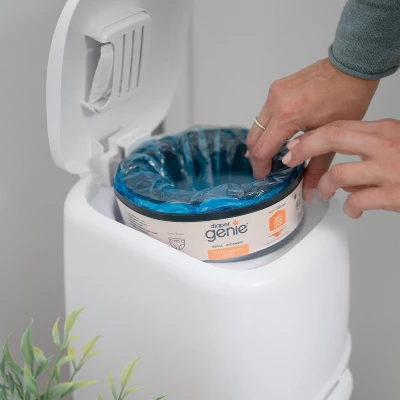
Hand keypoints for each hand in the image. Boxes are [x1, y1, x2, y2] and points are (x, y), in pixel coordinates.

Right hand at [246, 58, 378, 200]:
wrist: (352, 65)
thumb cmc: (347, 97)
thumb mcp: (332, 137)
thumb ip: (316, 167)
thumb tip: (308, 191)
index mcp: (287, 116)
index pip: (262, 150)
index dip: (260, 167)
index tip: (265, 177)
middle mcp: (275, 103)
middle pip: (253, 139)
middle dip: (257, 157)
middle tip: (267, 170)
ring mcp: (274, 93)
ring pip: (256, 126)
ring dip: (261, 142)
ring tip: (273, 155)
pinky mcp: (276, 88)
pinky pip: (264, 114)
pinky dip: (267, 129)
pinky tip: (279, 135)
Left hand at [281, 119, 399, 217]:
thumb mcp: (397, 143)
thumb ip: (368, 149)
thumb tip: (340, 169)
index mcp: (384, 130)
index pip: (339, 127)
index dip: (310, 137)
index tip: (293, 145)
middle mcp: (384, 146)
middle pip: (333, 137)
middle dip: (304, 148)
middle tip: (289, 161)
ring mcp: (388, 170)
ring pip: (338, 174)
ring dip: (325, 185)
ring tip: (324, 192)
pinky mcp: (392, 194)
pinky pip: (356, 201)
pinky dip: (350, 207)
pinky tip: (353, 209)